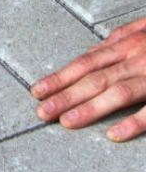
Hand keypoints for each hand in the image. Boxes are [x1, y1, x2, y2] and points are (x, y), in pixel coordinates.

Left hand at [31, 17, 145, 141]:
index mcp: (129, 43)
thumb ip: (125, 37)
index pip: (86, 61)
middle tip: (40, 113)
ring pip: (118, 90)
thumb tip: (100, 46)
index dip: (61, 76)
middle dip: (64, 95)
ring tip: (65, 123)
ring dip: (89, 107)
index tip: (36, 91)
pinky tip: (114, 134)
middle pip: (95, 77)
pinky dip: (134, 121)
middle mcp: (138, 55)